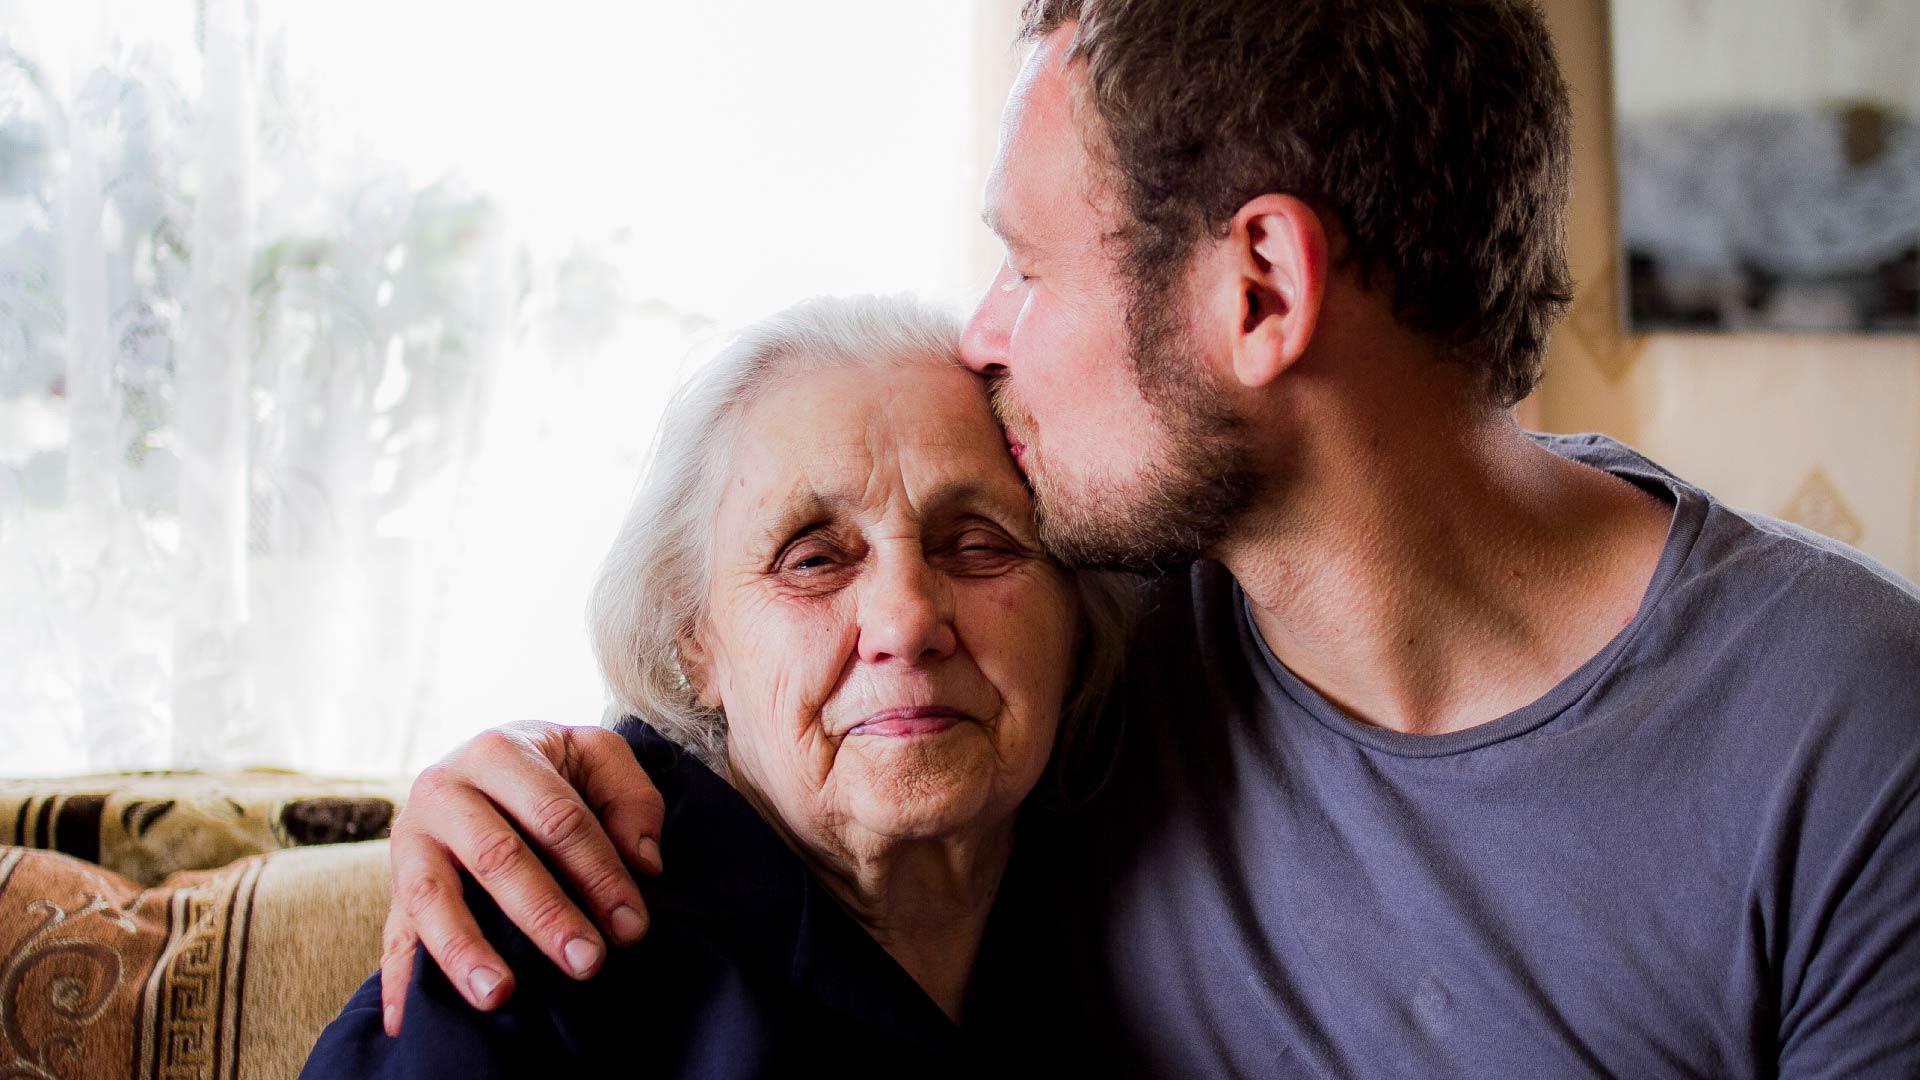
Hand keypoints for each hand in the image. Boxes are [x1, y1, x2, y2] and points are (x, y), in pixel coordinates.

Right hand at [380, 721, 664, 1035]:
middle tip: (588, 962)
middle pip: (498, 856)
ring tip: (499, 995)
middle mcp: (445, 789)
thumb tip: (645, 864)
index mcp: (500, 752)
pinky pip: (391, 934)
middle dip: (546, 914)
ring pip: (432, 896)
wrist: (479, 763)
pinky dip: (398, 978)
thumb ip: (631, 798)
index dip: (599, 872)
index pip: (558, 817)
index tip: (632, 925)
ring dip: (465, 950)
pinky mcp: (393, 881)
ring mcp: (411, 838)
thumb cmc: (551, 769)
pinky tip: (404, 1021)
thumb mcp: (596, 756)